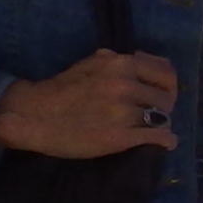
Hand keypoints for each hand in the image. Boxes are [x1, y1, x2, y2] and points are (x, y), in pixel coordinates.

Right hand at [0, 50, 179, 157]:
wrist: (34, 115)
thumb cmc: (62, 88)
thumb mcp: (92, 62)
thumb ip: (119, 61)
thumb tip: (144, 60)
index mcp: (121, 64)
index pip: (165, 72)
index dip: (167, 84)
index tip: (163, 92)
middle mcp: (126, 85)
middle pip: (166, 97)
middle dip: (164, 106)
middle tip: (156, 113)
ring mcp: (123, 113)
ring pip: (163, 118)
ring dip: (160, 123)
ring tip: (154, 127)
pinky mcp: (120, 137)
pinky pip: (156, 137)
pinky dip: (165, 140)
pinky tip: (164, 143)